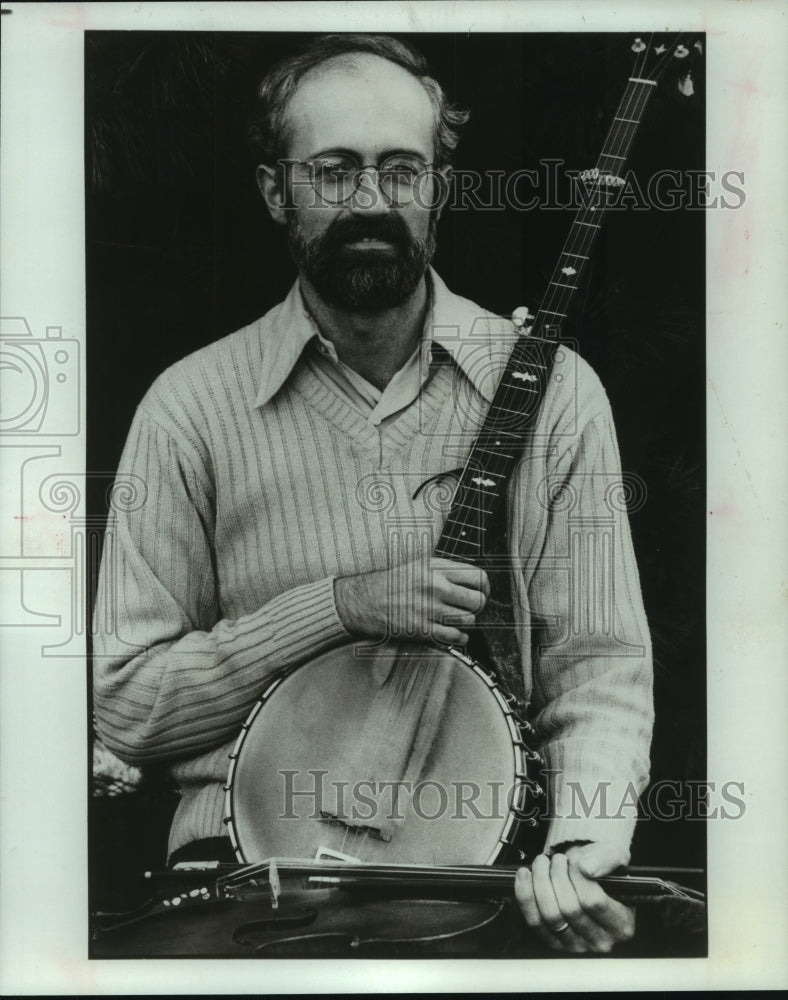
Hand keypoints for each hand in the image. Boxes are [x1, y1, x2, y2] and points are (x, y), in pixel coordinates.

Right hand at [334, 555, 488, 646]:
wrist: (366, 601)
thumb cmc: (395, 583)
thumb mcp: (420, 565)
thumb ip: (447, 570)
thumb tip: (476, 580)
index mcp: (436, 568)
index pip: (478, 577)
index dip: (485, 588)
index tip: (481, 593)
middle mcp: (435, 587)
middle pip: (478, 601)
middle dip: (477, 607)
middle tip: (470, 609)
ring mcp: (430, 610)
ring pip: (469, 620)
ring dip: (467, 623)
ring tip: (457, 620)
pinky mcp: (423, 630)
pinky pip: (456, 637)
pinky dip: (460, 638)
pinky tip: (453, 633)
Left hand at [514, 842, 635, 953]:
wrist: (586, 876)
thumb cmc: (602, 869)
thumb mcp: (614, 856)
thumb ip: (606, 859)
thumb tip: (587, 868)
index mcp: (622, 925)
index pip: (593, 901)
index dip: (577, 875)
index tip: (575, 860)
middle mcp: (601, 943)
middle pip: (569, 909)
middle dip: (557, 876)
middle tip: (556, 858)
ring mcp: (576, 946)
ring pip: (550, 916)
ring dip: (540, 883)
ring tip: (542, 863)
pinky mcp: (554, 944)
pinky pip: (534, 922)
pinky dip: (525, 895)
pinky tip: (525, 876)